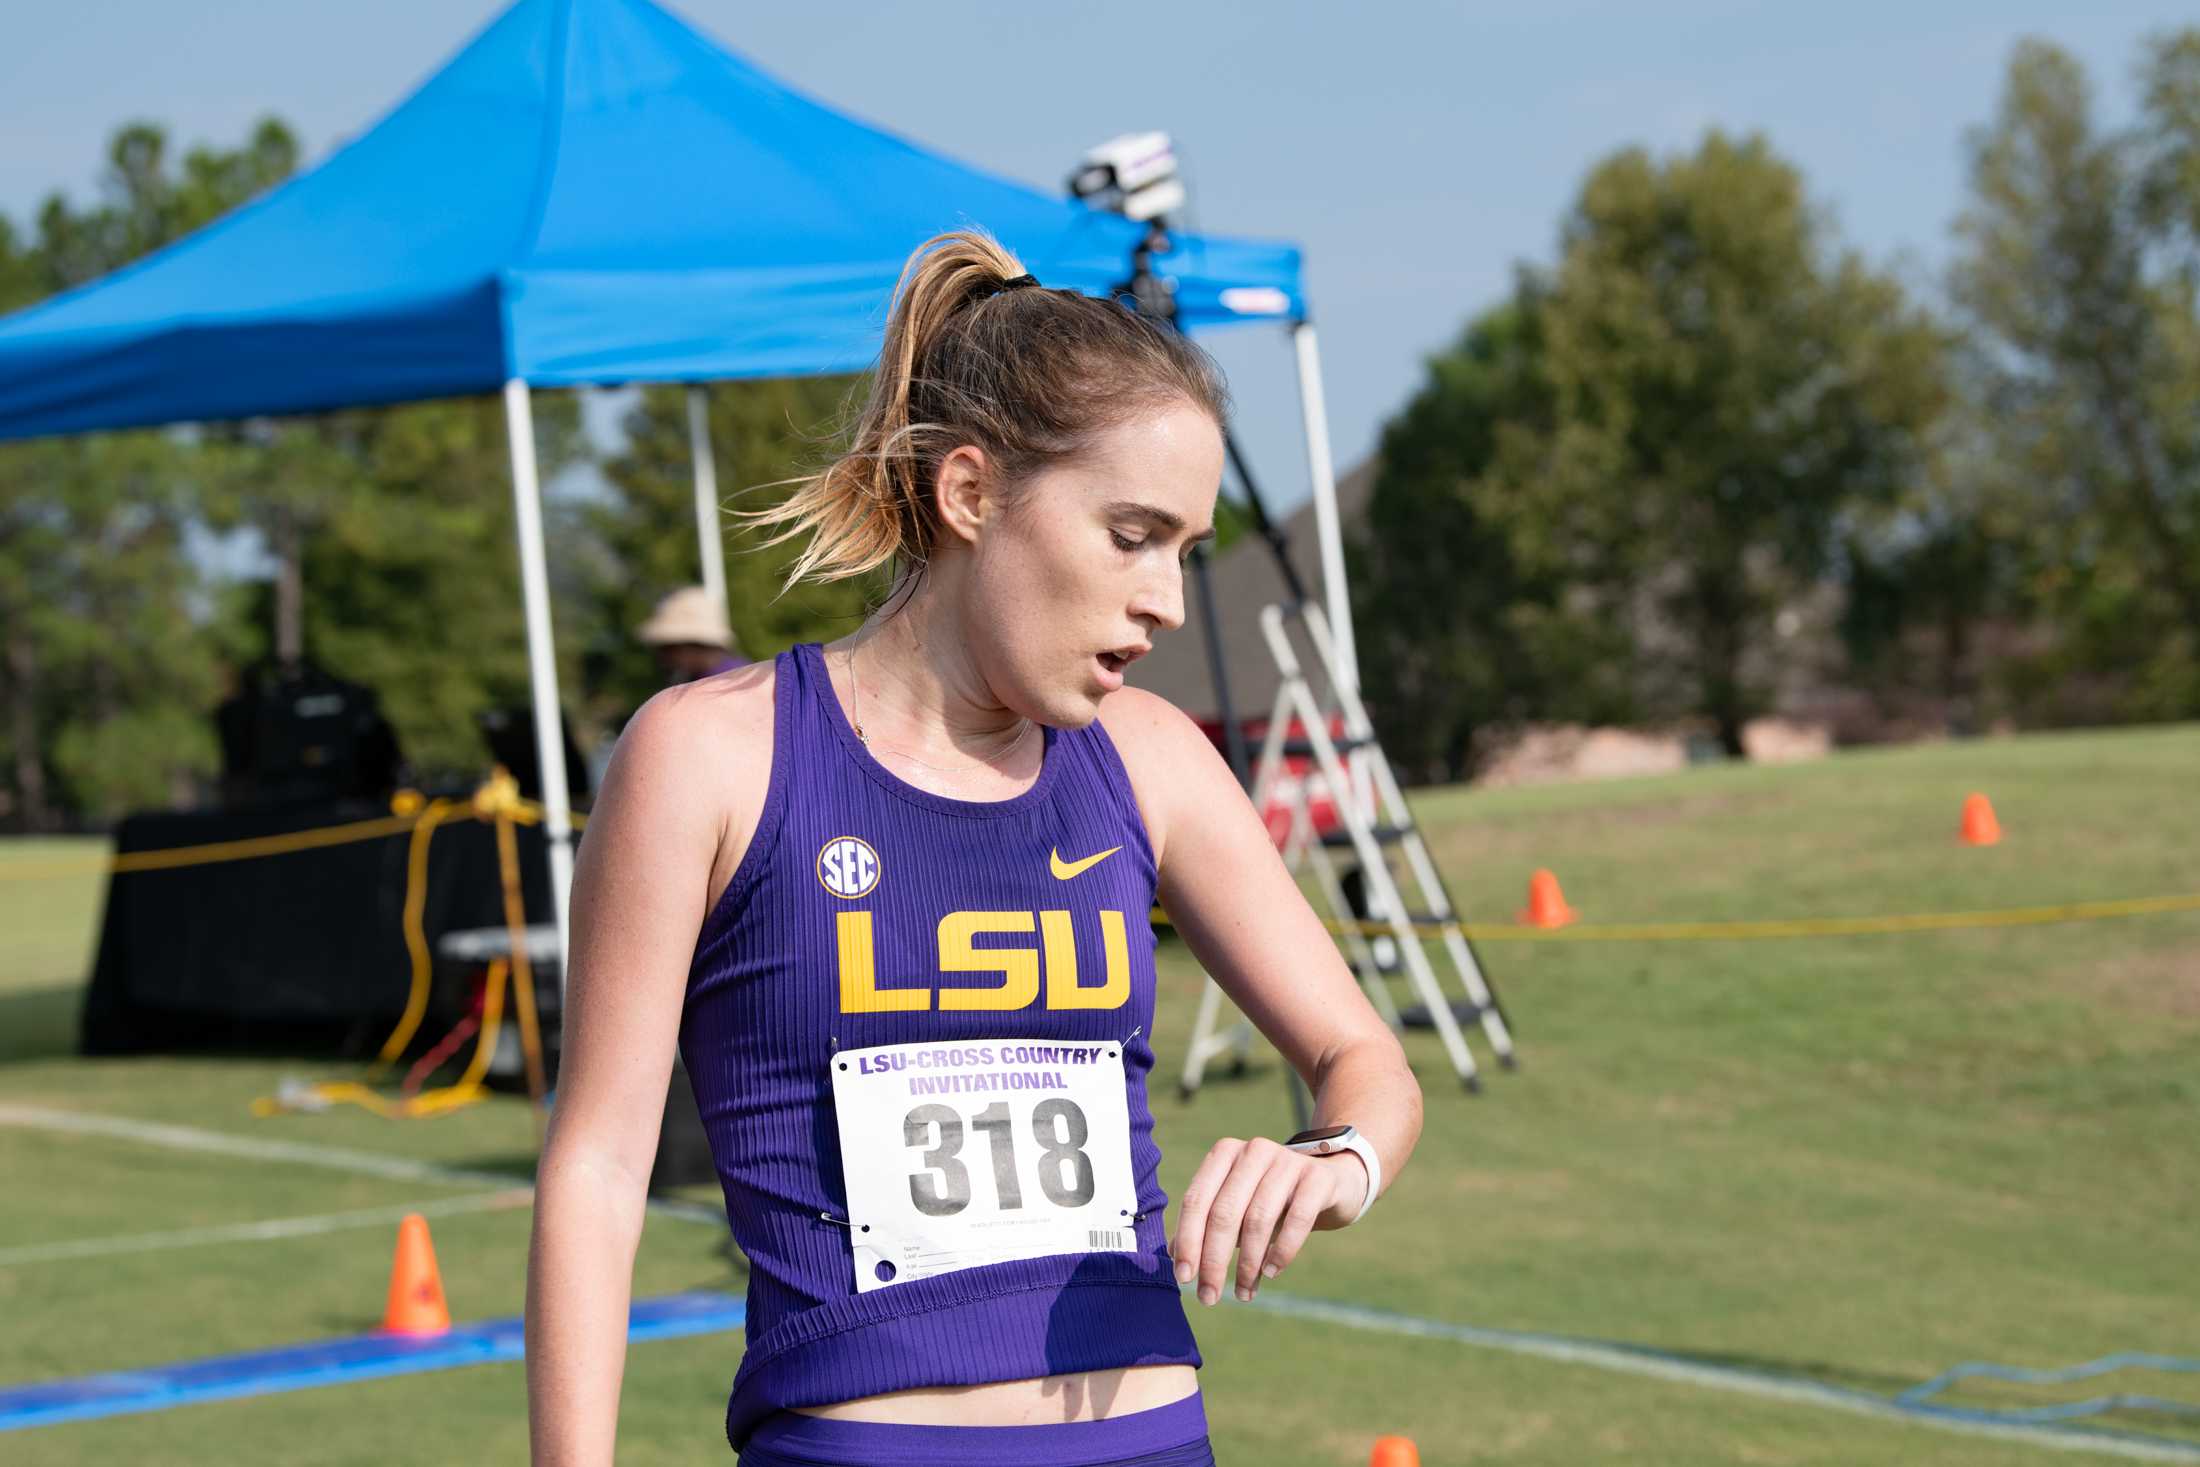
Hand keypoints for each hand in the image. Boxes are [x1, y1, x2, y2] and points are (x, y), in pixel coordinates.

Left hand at [1169, 1136, 1367, 1305]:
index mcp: (1225, 1154)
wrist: (1330, 1182)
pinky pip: (1297, 1219)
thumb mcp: (1237, 1206)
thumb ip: (1206, 1224)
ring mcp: (1287, 1161)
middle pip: (1223, 1213)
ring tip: (1243, 1292)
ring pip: (1258, 1219)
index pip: (1196, 1200)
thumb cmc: (1272, 1199)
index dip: (1188, 1241)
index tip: (1184, 1279)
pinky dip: (1282, 1250)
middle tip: (1209, 1297)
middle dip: (1213, 1260)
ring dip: (1247, 1264)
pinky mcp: (1317, 1178)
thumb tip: (1174, 1255)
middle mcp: (1253, 1152)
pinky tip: (1271, 1272)